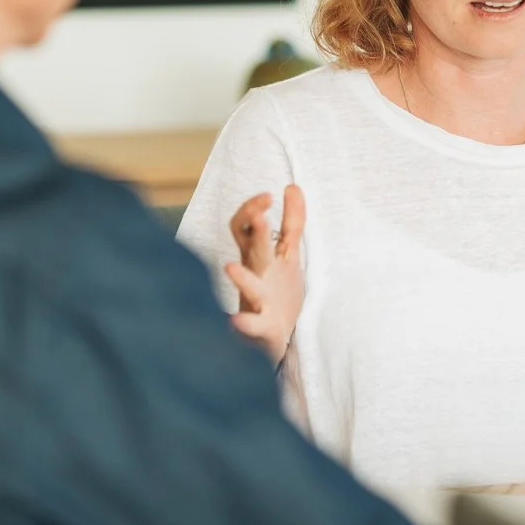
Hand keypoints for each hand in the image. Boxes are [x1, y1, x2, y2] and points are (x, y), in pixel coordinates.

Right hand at [222, 185, 305, 364]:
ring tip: (230, 268)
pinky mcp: (261, 326)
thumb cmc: (276, 290)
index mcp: (258, 255)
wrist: (274, 338)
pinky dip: (242, 324)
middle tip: (258, 214)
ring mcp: (255, 299)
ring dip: (241, 277)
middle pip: (252, 247)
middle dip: (253, 232)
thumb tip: (293, 186)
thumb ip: (291, 222)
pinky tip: (232, 321)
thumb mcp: (287, 253)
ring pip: (249, 286)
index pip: (249, 225)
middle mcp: (252, 273)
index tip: (271, 194)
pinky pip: (251, 325)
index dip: (255, 208)